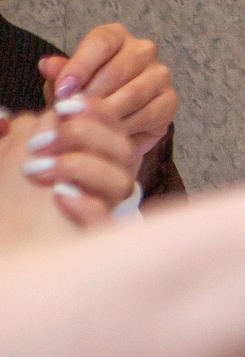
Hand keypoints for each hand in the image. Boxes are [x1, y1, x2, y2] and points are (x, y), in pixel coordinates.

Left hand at [0, 108, 135, 239]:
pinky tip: (61, 198)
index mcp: (90, 156)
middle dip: (83, 136)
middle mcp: (102, 182)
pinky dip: (87, 207)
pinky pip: (105, 222)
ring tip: (35, 173)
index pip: (110, 125)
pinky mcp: (94, 237)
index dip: (94, 111)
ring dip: (81, 168)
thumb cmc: (8, 204)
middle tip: (36, 146)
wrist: (12, 249)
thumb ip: (13, 137)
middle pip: (120, 147)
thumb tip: (4, 120)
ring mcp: (102, 210)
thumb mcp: (10, 162)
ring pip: (120, 183)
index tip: (60, 107)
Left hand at [38, 24, 174, 163]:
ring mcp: (160, 75)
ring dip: (109, 112)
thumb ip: (58, 73)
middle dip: (92, 95)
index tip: (62, 91)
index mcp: (115, 37)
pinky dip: (128, 125)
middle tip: (74, 114)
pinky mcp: (170, 100)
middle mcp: (143, 50)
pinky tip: (111, 131)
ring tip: (90, 125)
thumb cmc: (84, 95)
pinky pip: (150, 113)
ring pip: (135, 92)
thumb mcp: (63, 84)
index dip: (80, 67)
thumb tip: (47, 65)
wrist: (105, 122)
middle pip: (118, 69)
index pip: (101, 43)